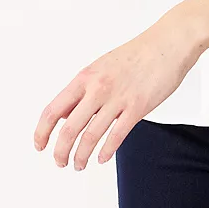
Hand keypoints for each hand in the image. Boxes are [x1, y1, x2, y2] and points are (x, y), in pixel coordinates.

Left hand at [32, 7, 206, 170]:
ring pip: (90, 137)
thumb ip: (83, 89)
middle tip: (60, 162)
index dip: (42, 132)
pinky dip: (105, 152)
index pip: (53, 110)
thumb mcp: (102, 66)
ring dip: (81, 156)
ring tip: (79, 165)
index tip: (40, 145)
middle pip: (69, 129)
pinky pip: (116, 136)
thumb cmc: (137, 54)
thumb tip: (64, 114)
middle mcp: (98, 87)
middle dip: (60, 152)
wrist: (168, 42)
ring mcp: (118, 98)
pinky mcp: (138, 106)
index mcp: (86, 76)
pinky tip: (102, 158)